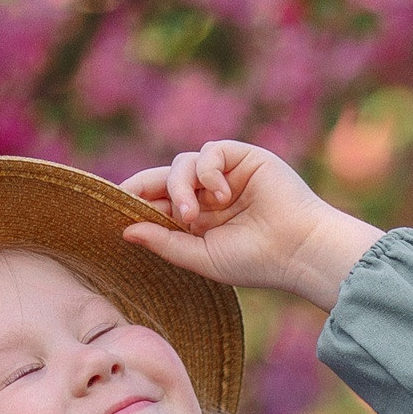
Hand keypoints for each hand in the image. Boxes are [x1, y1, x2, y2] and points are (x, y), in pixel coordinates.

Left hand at [117, 140, 384, 312]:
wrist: (299, 249)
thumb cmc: (255, 261)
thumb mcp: (201, 257)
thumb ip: (164, 243)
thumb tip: (124, 229)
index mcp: (199, 219)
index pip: (157, 200)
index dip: (135, 199)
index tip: (114, 206)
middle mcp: (209, 194)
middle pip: (164, 177)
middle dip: (148, 189)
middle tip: (136, 202)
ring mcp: (225, 174)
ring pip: (182, 163)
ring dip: (180, 187)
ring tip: (192, 215)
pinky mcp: (242, 157)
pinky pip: (209, 152)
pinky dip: (207, 171)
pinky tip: (222, 196)